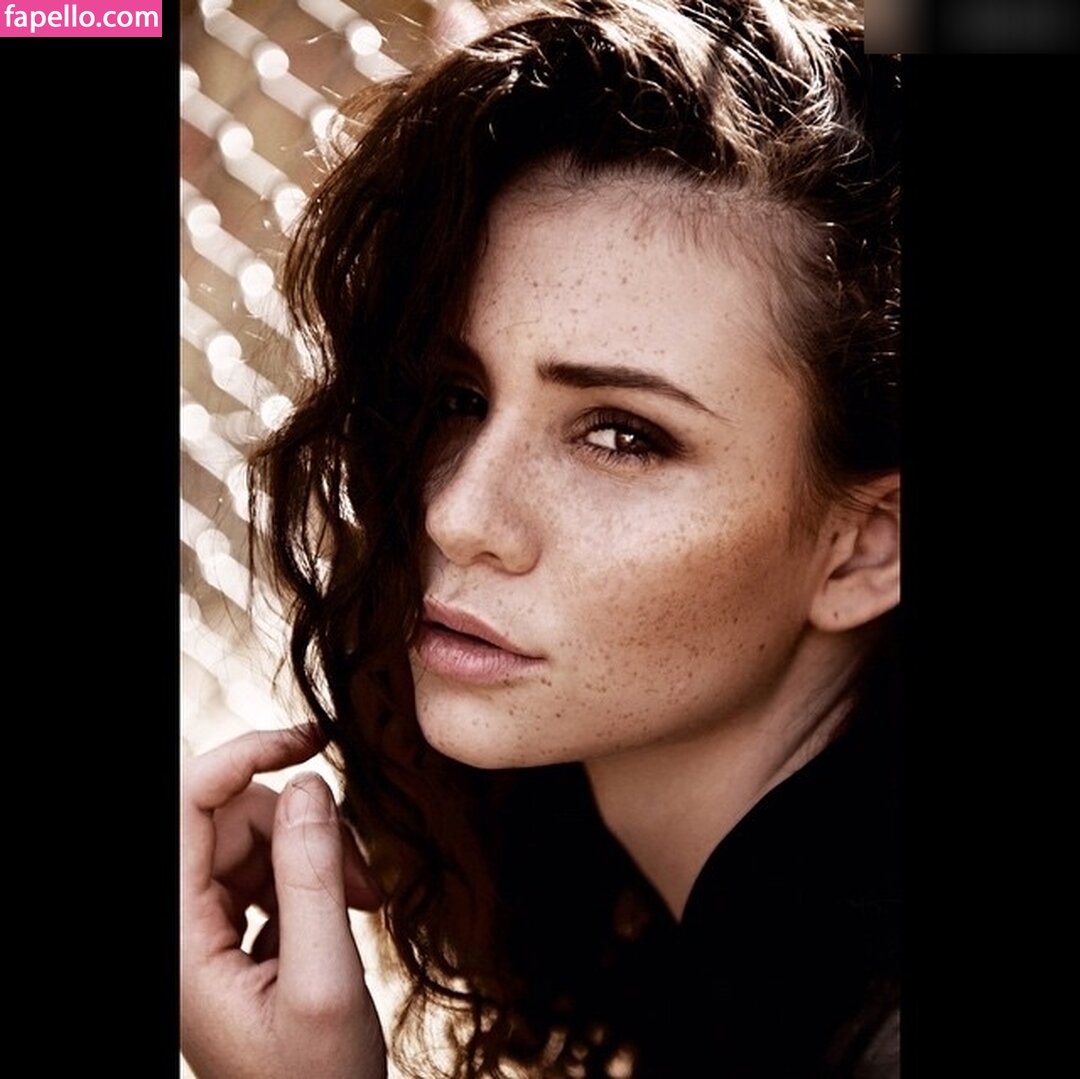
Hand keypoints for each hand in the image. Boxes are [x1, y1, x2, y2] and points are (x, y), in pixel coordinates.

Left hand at [180, 725, 386, 1078]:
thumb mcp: (324, 979)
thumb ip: (313, 875)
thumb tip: (307, 785)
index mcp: (177, 937)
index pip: (188, 806)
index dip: (244, 756)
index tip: (309, 740)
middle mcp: (180, 927)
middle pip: (228, 821)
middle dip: (300, 823)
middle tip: (362, 873)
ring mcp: (202, 934)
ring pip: (253, 842)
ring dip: (315, 853)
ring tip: (364, 899)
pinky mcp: (230, 939)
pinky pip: (267, 873)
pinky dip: (313, 878)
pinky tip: (346, 910)